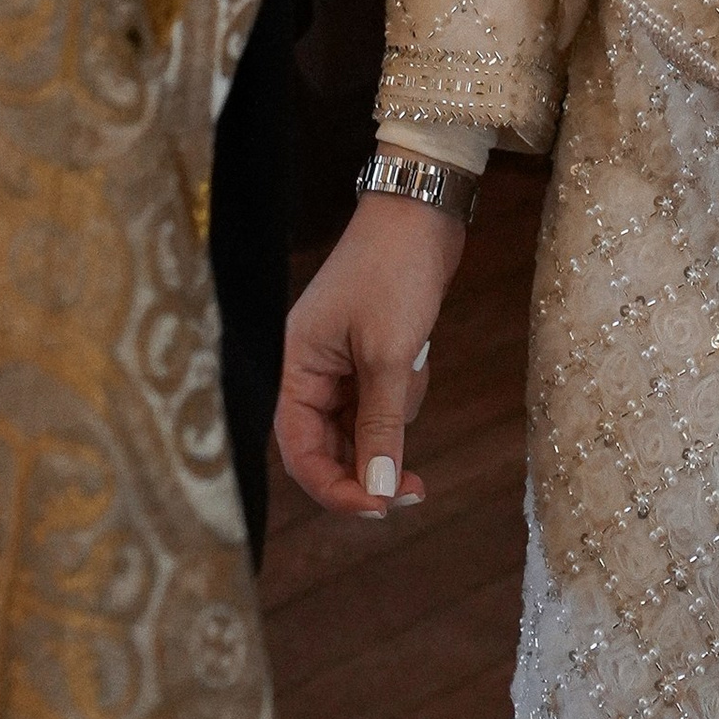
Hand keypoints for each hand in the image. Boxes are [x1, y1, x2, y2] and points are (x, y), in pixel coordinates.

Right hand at [277, 196, 465, 518]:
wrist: (423, 211)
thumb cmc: (394, 271)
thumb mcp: (389, 355)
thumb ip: (380, 427)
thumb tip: (378, 491)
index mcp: (295, 366)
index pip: (299, 451)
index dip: (335, 489)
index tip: (380, 507)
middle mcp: (310, 370)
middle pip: (329, 447)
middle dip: (372, 465)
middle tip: (417, 490)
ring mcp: (340, 363)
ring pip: (363, 427)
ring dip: (394, 419)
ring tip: (416, 363)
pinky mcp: (369, 354)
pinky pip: (383, 402)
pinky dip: (404, 395)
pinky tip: (421, 356)